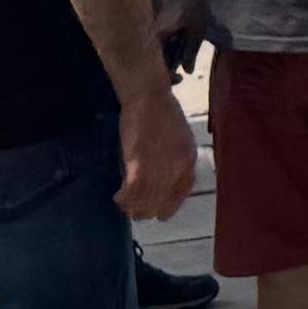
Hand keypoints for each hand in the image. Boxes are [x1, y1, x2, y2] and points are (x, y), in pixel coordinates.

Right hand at [118, 93, 198, 222]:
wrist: (149, 97)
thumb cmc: (163, 113)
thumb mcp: (180, 138)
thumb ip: (176, 160)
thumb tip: (165, 178)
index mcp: (190, 161)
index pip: (181, 194)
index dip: (168, 206)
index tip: (159, 211)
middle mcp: (178, 169)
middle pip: (162, 203)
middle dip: (148, 210)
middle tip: (135, 209)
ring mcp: (159, 169)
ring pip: (145, 203)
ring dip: (133, 207)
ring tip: (124, 203)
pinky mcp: (139, 166)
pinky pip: (131, 194)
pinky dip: (123, 198)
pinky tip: (118, 196)